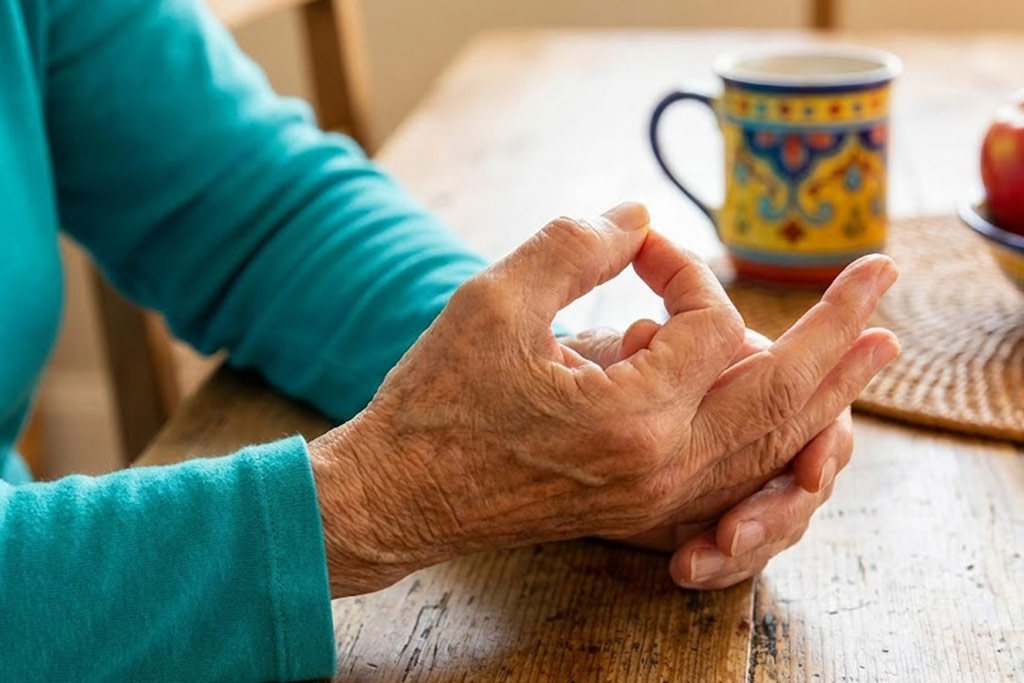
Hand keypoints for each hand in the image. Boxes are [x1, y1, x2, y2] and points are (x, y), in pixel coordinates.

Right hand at [308, 203, 898, 596]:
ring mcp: (657, 498)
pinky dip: (772, 439)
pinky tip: (794, 416)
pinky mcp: (642, 509)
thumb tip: (638, 214)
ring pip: (769, 446)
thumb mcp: (496, 302)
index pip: (711, 328)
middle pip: (779, 396)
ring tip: (870, 353)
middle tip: (879, 284)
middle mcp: (661, 468)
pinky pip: (735, 477)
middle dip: (833, 335)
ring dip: (823, 393)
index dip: (686, 270)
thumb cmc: (437, 400)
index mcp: (631, 418)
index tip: (640, 247)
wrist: (401, 495)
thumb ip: (577, 245)